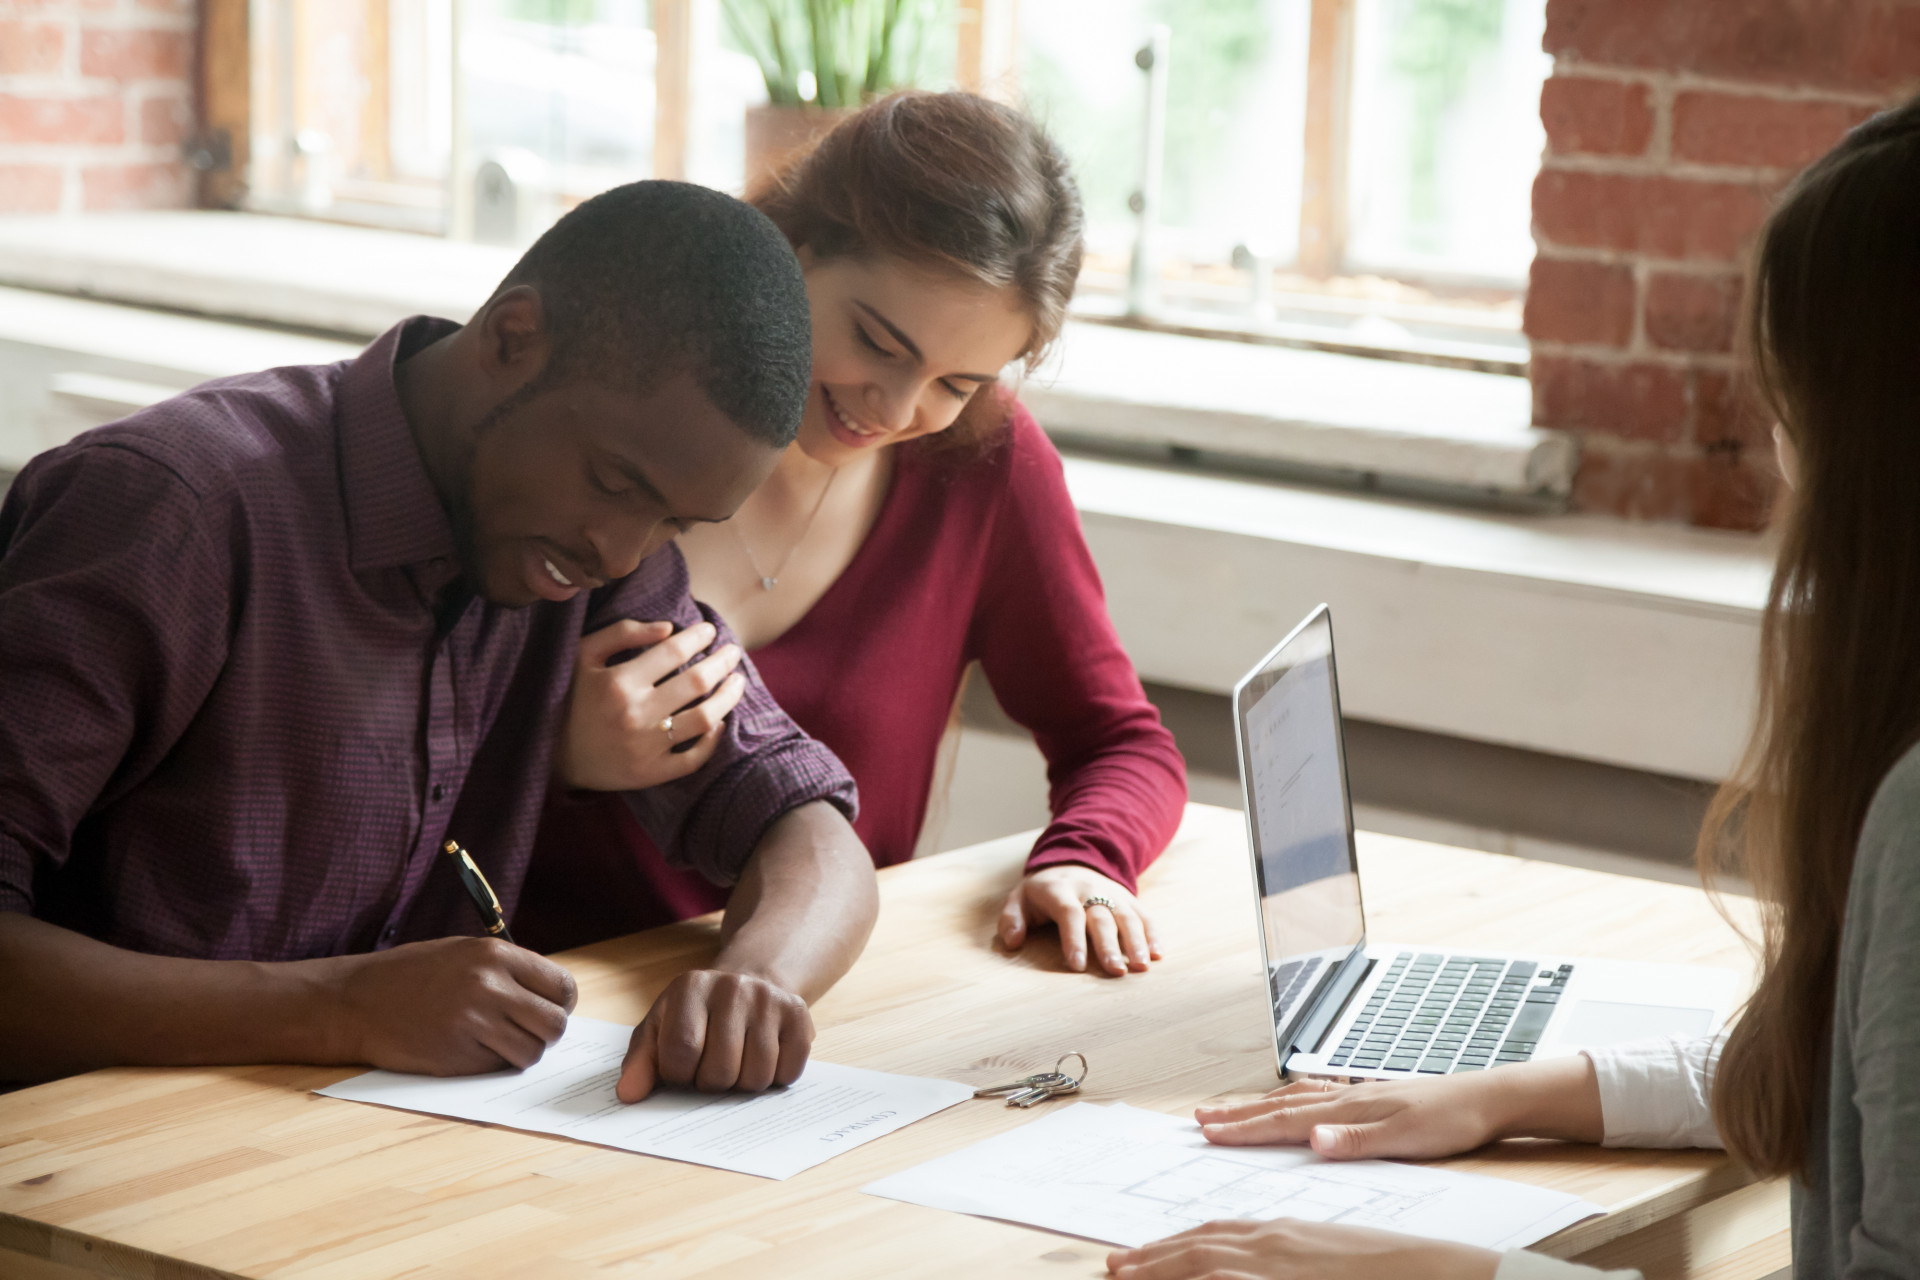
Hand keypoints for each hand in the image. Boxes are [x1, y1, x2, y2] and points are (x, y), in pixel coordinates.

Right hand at [325, 936, 577, 1075]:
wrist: (355, 1001)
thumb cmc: (410, 975)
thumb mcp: (463, 953)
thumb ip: (507, 970)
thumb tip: (551, 995)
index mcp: (496, 954)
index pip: (561, 986)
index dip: (561, 1003)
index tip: (549, 1009)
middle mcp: (490, 986)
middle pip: (555, 1023)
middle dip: (547, 1032)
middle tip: (528, 1032)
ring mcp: (475, 1022)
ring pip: (533, 1052)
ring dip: (522, 1052)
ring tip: (497, 1042)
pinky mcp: (459, 1055)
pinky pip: (499, 1066)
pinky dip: (493, 1064)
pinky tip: (470, 1049)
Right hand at [556, 619, 747, 790]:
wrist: (548, 754)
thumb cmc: (568, 697)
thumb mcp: (582, 656)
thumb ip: (622, 633)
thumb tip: (669, 627)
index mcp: (618, 682)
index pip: (674, 651)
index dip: (698, 637)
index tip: (710, 630)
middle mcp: (636, 714)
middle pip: (697, 683)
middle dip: (722, 661)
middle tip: (733, 651)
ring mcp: (645, 747)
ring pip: (705, 719)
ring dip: (729, 697)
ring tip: (737, 681)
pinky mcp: (650, 774)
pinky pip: (694, 758)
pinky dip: (713, 740)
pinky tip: (720, 722)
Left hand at [616, 968, 812, 1101]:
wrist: (747, 984)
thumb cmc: (696, 1017)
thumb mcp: (660, 1029)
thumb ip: (641, 1062)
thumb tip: (628, 1095)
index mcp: (690, 987)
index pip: (680, 1055)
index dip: (678, 1076)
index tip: (682, 1070)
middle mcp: (732, 987)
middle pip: (721, 1071)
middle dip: (712, 1083)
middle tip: (711, 1067)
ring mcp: (769, 999)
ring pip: (757, 1076)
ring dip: (744, 1085)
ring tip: (737, 1063)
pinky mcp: (798, 1014)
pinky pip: (788, 1072)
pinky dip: (775, 1078)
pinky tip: (764, 1058)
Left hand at [999, 865, 1160, 975]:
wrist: (1073, 860)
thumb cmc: (1043, 891)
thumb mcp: (1020, 899)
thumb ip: (1012, 919)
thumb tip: (1013, 942)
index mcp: (1060, 890)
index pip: (1069, 914)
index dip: (1073, 939)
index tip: (1077, 966)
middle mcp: (1089, 891)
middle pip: (1101, 918)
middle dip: (1109, 946)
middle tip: (1115, 972)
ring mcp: (1112, 893)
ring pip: (1127, 917)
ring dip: (1136, 942)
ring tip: (1141, 966)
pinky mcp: (1129, 899)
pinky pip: (1144, 915)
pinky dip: (1153, 934)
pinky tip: (1158, 954)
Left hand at [1106, 1219, 1498, 1279]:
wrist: (1440, 1271)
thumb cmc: (1392, 1269)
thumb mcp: (1329, 1257)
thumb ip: (1293, 1263)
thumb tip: (1272, 1268)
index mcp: (1286, 1233)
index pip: (1216, 1233)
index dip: (1174, 1244)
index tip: (1141, 1254)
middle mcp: (1277, 1242)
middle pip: (1200, 1245)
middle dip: (1153, 1257)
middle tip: (1113, 1268)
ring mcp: (1283, 1263)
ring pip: (1206, 1263)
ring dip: (1160, 1270)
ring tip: (1122, 1278)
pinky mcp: (1294, 1278)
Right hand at [1194, 1054, 1602, 1158]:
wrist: (1487, 1098)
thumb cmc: (1450, 1120)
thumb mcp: (1405, 1139)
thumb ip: (1355, 1141)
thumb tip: (1312, 1139)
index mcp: (1347, 1109)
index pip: (1283, 1122)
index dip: (1243, 1128)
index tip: (1208, 1132)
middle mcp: (1344, 1097)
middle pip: (1278, 1106)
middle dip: (1236, 1114)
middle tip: (1200, 1119)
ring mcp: (1355, 1095)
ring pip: (1293, 1098)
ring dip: (1257, 1105)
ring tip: (1228, 1108)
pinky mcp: (1369, 1098)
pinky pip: (1315, 1095)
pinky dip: (1291, 1097)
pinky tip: (1292, 1096)